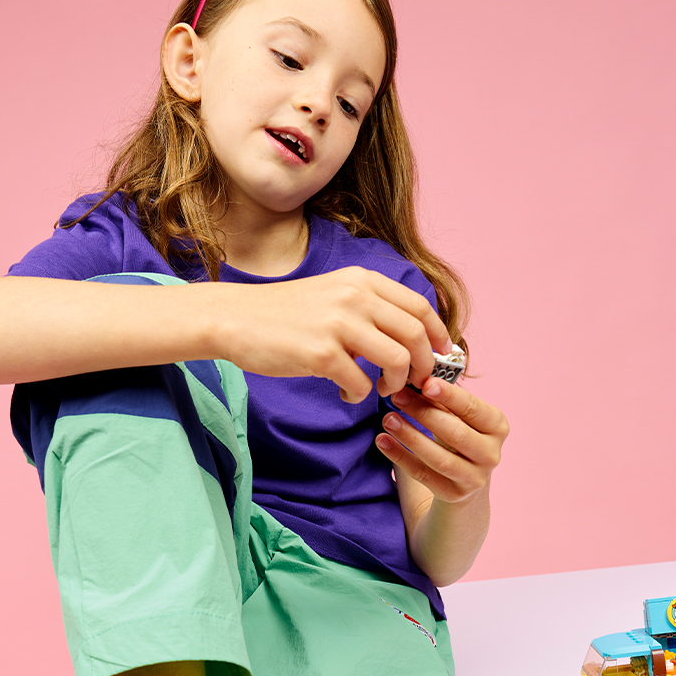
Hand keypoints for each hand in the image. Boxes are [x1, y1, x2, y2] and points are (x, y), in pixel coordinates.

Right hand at [218, 267, 451, 402]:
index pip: (419, 307)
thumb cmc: (285, 313)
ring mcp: (338, 324)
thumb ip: (369, 307)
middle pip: (415, 335)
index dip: (438, 336)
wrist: (235, 318)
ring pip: (397, 360)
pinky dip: (359, 395)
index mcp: (362, 280)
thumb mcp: (333, 293)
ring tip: (380, 389)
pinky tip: (346, 393)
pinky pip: (361, 384)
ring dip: (396, 383)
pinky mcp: (321, 354)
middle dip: (424, 366)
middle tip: (415, 383)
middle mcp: (355, 296)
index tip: (440, 357)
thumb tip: (410, 337)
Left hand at [374, 377, 508, 501]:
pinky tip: (383, 441)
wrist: (464, 484)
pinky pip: (424, 475)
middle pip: (455, 433)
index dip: (450, 396)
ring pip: (440, 458)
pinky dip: (401, 457)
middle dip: (424, 413)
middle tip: (397, 397)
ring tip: (388, 419)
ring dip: (411, 436)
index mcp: (497, 427)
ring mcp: (475, 478)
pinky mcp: (454, 495)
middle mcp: (491, 454)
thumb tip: (416, 377)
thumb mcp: (458, 418)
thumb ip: (442, 400)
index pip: (473, 408)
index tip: (425, 383)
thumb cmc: (457, 439)